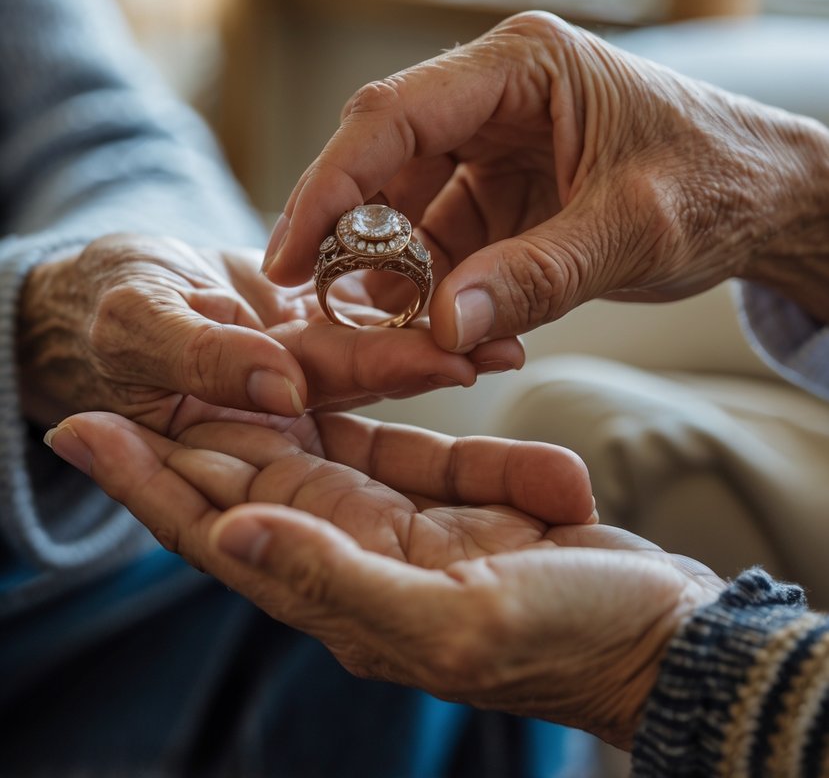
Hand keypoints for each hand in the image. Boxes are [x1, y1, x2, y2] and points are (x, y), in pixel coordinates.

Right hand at [18, 234, 522, 429]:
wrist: (96, 299)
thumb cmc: (93, 312)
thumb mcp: (132, 328)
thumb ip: (200, 359)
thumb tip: (283, 389)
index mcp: (248, 429)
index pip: (327, 399)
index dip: (384, 370)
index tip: (450, 356)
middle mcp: (287, 404)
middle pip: (370, 376)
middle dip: (434, 356)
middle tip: (503, 336)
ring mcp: (301, 363)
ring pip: (376, 339)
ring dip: (436, 323)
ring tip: (509, 306)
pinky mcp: (309, 328)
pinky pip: (359, 304)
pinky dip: (404, 286)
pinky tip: (462, 269)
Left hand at [46, 410, 719, 750]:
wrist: (659, 634)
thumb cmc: (565, 641)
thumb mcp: (449, 622)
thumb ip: (336, 577)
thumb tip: (230, 535)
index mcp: (337, 587)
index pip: (217, 528)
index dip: (148, 481)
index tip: (82, 426)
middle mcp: (353, 554)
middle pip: (244, 480)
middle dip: (179, 426)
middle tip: (119, 365)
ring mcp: (398, 524)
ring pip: (307, 449)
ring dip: (253, 402)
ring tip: (202, 346)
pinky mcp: (448, 498)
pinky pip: (394, 437)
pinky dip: (364, 398)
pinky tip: (326, 358)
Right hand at [263, 10, 828, 348]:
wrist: (776, 198)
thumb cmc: (722, 183)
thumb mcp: (636, 230)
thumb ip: (539, 276)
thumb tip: (439, 328)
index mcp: (522, 64)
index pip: (393, 115)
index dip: (331, 186)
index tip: (290, 258)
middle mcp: (495, 92)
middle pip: (386, 159)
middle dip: (353, 237)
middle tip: (319, 310)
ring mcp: (496, 141)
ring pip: (408, 207)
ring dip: (395, 274)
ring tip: (392, 336)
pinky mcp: (505, 189)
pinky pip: (445, 238)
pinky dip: (436, 288)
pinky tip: (443, 331)